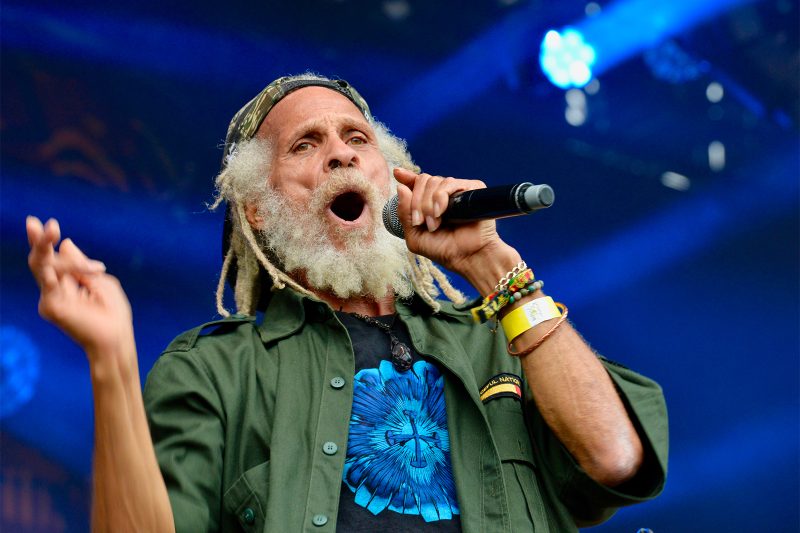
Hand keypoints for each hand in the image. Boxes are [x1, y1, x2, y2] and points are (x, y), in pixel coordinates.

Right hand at [26, 217, 135, 364]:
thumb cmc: (113, 312)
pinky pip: (52, 279)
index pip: (53, 260)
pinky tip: (57, 246)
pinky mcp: (50, 306)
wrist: (115, 337)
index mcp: (66, 284)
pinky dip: (64, 266)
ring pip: (41, 266)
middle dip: (38, 241)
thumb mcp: (100, 280)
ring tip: (49, 228)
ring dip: (44, 246)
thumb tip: (65, 243)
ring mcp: (50, 299)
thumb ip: (80, 264)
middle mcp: (54, 291)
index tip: (50, 224)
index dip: (48, 242)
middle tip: (33, 221)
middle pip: (40, 261)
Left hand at [393, 168, 515, 283]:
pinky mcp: (472, 189)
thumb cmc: (444, 250)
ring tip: (433, 224)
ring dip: (428, 205)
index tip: (398, 173)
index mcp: (429, 203)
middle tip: (420, 222)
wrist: (467, 257)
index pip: (417, 183)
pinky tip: (440, 213)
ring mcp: (457, 191)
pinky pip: (449, 183)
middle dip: (416, 203)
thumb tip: (401, 187)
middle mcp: (443, 194)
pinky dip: (440, 197)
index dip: (407, 177)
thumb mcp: (415, 236)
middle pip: (423, 181)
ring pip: (434, 181)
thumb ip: (404, 213)